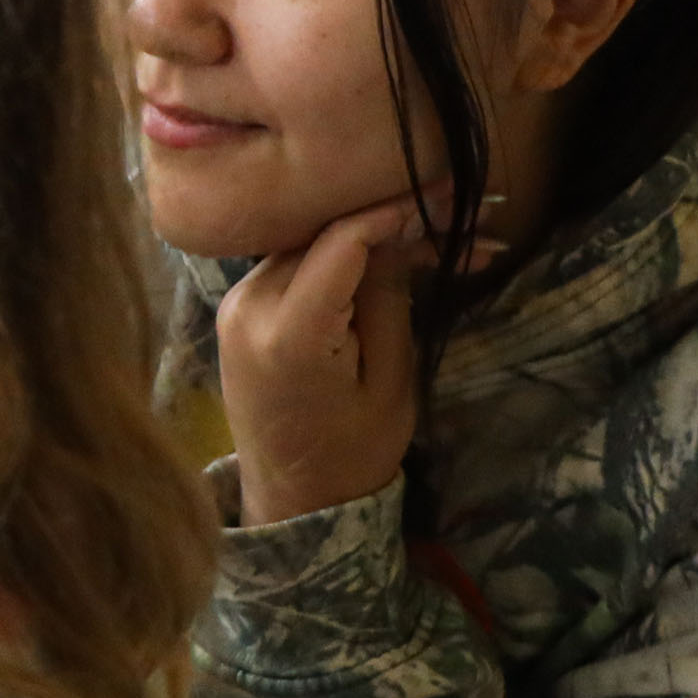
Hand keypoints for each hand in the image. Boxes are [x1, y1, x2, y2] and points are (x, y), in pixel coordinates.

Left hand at [216, 199, 428, 524]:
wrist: (292, 500)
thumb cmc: (352, 454)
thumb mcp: (390, 379)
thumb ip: (390, 298)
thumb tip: (404, 227)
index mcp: (287, 332)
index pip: (343, 239)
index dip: (399, 210)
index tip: (452, 197)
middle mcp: (249, 306)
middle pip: (325, 233)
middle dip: (393, 219)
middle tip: (461, 216)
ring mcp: (236, 304)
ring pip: (311, 241)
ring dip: (370, 235)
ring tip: (439, 238)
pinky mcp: (239, 309)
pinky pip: (294, 263)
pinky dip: (341, 256)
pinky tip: (390, 256)